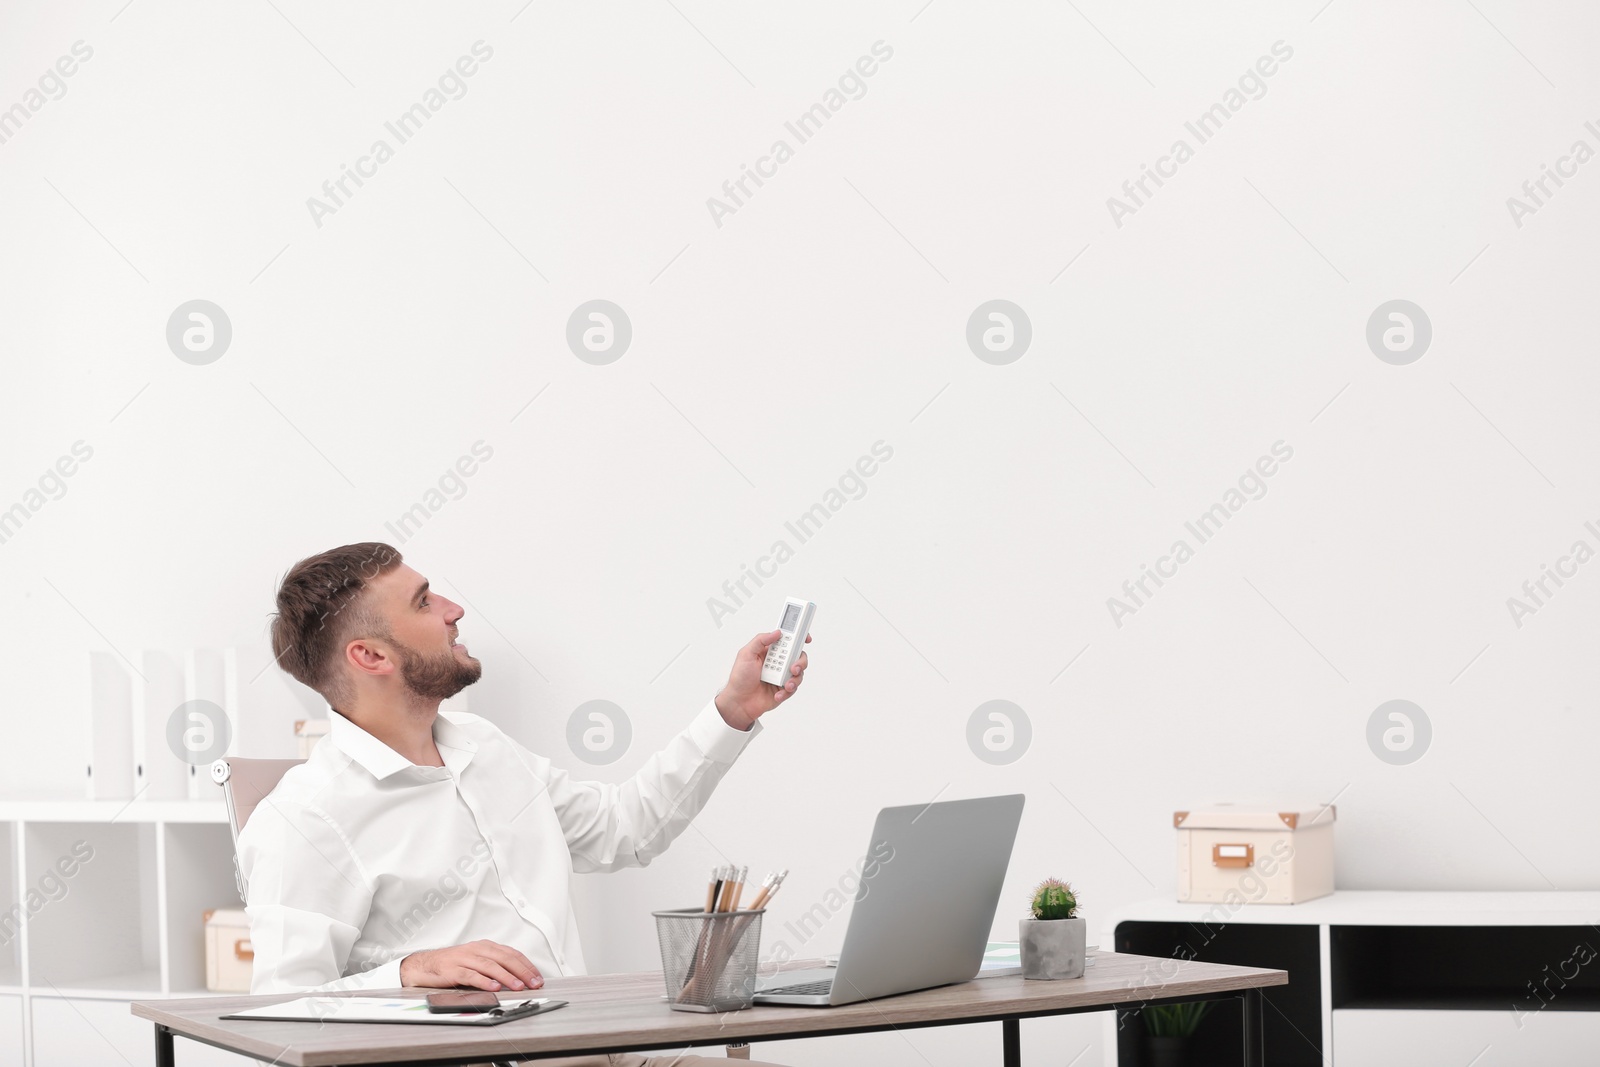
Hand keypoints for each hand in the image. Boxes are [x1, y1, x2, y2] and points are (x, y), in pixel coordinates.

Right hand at [400, 939, 543, 991]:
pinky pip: (471, 975)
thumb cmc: (452, 964)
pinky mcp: (453, 970)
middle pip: (504, 958)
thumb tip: (518, 976)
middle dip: (522, 971)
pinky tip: (494, 987)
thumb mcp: (476, 960)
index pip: (511, 954)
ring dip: (507, 976)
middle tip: (533, 982)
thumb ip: (494, 965)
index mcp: (485, 946)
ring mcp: (464, 959)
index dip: (526, 965)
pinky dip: (484, 981)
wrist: (424, 965)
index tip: (537, 976)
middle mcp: (476, 950)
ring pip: (490, 966)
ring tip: (518, 986)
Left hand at [715, 629, 811, 730]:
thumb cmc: (740, 678)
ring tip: (786, 684)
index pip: (787, 641)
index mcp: (770, 652)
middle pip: (798, 656)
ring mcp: (781, 676)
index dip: (798, 638)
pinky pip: (793, 688)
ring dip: (795, 678)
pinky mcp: (784, 689)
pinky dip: (787, 691)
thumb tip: (776, 633)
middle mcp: (778, 663)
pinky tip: (777, 694)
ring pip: (799, 673)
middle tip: (793, 667)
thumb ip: (761, 640)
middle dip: (800, 661)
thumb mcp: (746, 654)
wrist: (739, 702)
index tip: (805, 638)